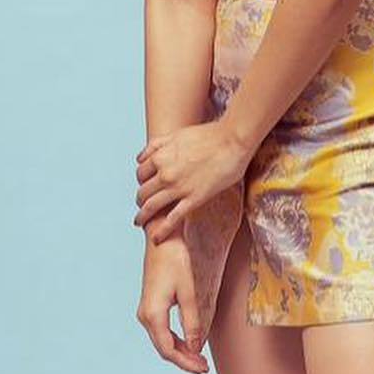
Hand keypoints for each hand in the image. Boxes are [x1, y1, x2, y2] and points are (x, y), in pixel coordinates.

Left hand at [134, 117, 251, 244]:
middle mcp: (165, 173)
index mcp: (160, 157)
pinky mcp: (193, 199)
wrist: (232, 141)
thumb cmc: (209, 135)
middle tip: (142, 206)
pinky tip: (156, 239)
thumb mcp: (177, 134)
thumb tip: (140, 158)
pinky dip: (161, 231)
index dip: (141, 181)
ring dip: (143, 217)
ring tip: (140, 222)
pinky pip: (172, 219)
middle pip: (143, 192)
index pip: (140, 173)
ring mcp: (178, 188)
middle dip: (140, 200)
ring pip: (152, 207)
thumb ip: (157, 145)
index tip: (145, 186)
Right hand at [136, 232, 209, 373]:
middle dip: (184, 360)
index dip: (186, 363)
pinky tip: (189, 344)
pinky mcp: (151, 305)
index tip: (203, 369)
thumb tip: (196, 348)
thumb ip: (193, 322)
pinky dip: (175, 341)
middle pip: (164, 348)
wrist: (162, 238)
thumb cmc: (177, 260)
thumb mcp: (189, 292)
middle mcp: (145, 316)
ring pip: (162, 341)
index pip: (169, 350)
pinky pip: (162, 331)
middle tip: (204, 368)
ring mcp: (146, 311)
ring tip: (199, 360)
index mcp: (153, 314)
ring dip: (180, 352)